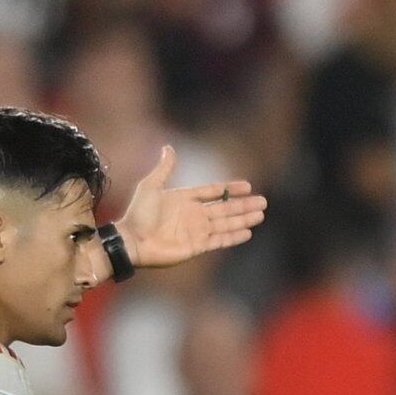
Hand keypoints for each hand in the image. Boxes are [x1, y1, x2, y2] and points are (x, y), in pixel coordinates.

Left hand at [115, 144, 268, 267]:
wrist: (132, 240)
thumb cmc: (138, 213)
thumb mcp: (151, 186)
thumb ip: (164, 168)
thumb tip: (168, 147)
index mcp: (185, 199)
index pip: (213, 192)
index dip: (230, 189)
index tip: (248, 185)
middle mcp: (194, 215)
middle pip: (225, 208)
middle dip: (244, 205)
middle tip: (263, 201)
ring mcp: (196, 231)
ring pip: (226, 224)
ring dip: (243, 219)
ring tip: (260, 214)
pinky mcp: (196, 247)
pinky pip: (219, 240)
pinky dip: (234, 237)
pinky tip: (248, 232)